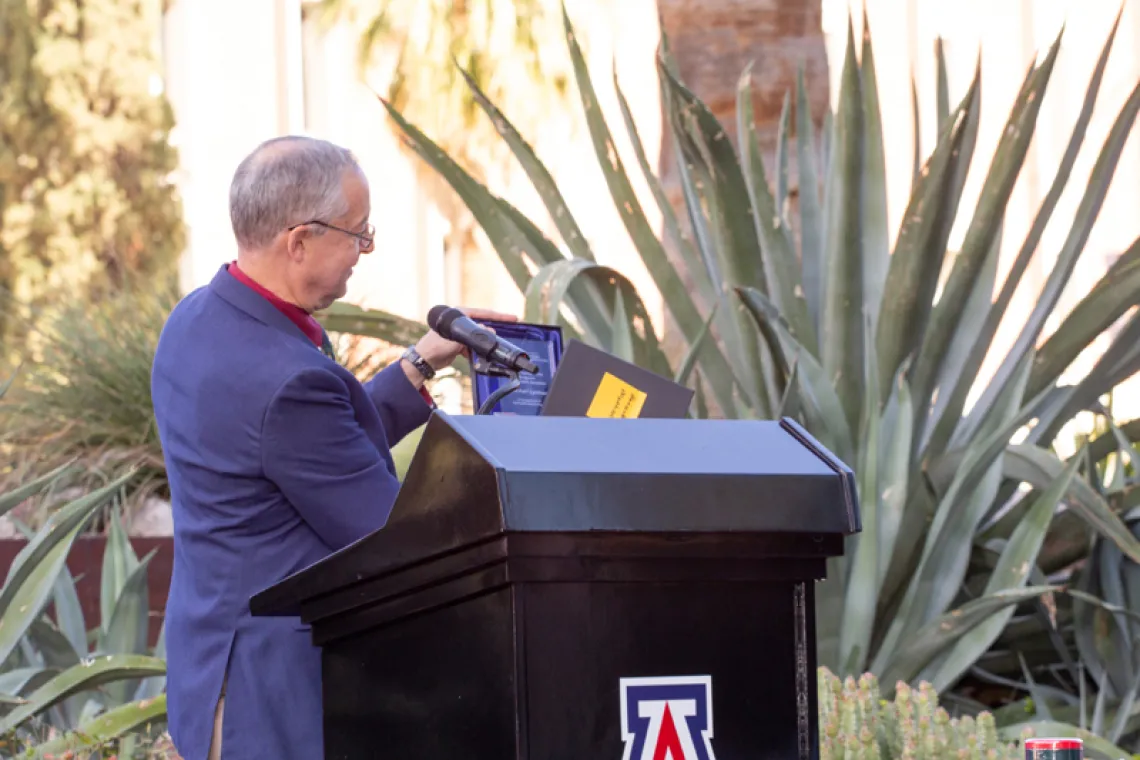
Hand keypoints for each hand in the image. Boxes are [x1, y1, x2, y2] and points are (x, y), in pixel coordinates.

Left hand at [402, 307, 518, 386]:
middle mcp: (460, 321)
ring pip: (479, 336)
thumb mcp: (456, 341)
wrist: (424, 361)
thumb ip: (473, 337)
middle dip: (496, 326)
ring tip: (501, 344)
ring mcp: (460, 333)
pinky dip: (479, 351)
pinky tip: (486, 356)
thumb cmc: (435, 346)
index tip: (513, 318)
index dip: (499, 316)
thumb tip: (491, 332)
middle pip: (483, 323)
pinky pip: (474, 345)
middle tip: (512, 327)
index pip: (483, 313)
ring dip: (487, 341)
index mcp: (458, 314)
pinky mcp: (460, 343)